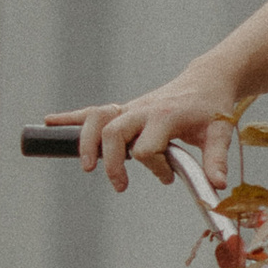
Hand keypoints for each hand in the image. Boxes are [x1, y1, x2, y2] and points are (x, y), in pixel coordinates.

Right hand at [63, 78, 242, 196]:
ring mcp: (130, 109)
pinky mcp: (123, 110)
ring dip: (86, 142)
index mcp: (166, 116)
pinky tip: (48, 123)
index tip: (169, 177)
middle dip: (112, 161)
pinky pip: (91, 113)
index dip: (156, 168)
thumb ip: (215, 159)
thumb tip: (216, 185)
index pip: (147, 148)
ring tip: (87, 167)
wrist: (206, 82)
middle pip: (114, 132)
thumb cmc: (212, 108)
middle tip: (121, 186)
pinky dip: (69, 118)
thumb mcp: (220, 132)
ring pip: (96, 119)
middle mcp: (143, 111)